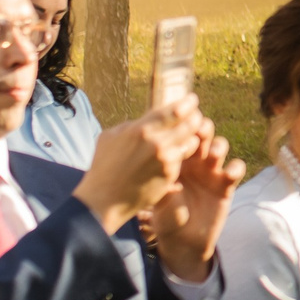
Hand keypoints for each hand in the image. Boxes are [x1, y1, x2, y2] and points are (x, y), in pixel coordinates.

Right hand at [74, 97, 207, 233]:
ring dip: (193, 137)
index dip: (187, 103)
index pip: (174, 110)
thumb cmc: (104, 166)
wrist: (103, 200)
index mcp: (140, 129)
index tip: (192, 100)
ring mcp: (165, 160)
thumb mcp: (111, 137)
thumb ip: (132, 125)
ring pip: (192, 142)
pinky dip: (182, 155)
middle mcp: (156, 143)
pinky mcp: (169, 176)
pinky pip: (182, 159)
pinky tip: (178, 153)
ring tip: (191, 134)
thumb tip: (149, 118)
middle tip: (196, 115)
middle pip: (190, 123)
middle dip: (195, 118)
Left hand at [145, 123, 245, 280]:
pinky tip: (230, 174)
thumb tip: (171, 183)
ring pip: (220, 147)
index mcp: (175, 160)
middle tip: (201, 131)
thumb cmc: (166, 219)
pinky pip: (236, 169)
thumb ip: (165, 192)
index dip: (183, 130)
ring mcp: (211, 171)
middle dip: (203, 129)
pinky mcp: (226, 184)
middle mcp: (194, 161)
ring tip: (214, 155)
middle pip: (202, 135)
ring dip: (219, 146)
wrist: (183, 240)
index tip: (182, 130)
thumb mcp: (161, 205)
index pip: (181, 138)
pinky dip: (236, 168)